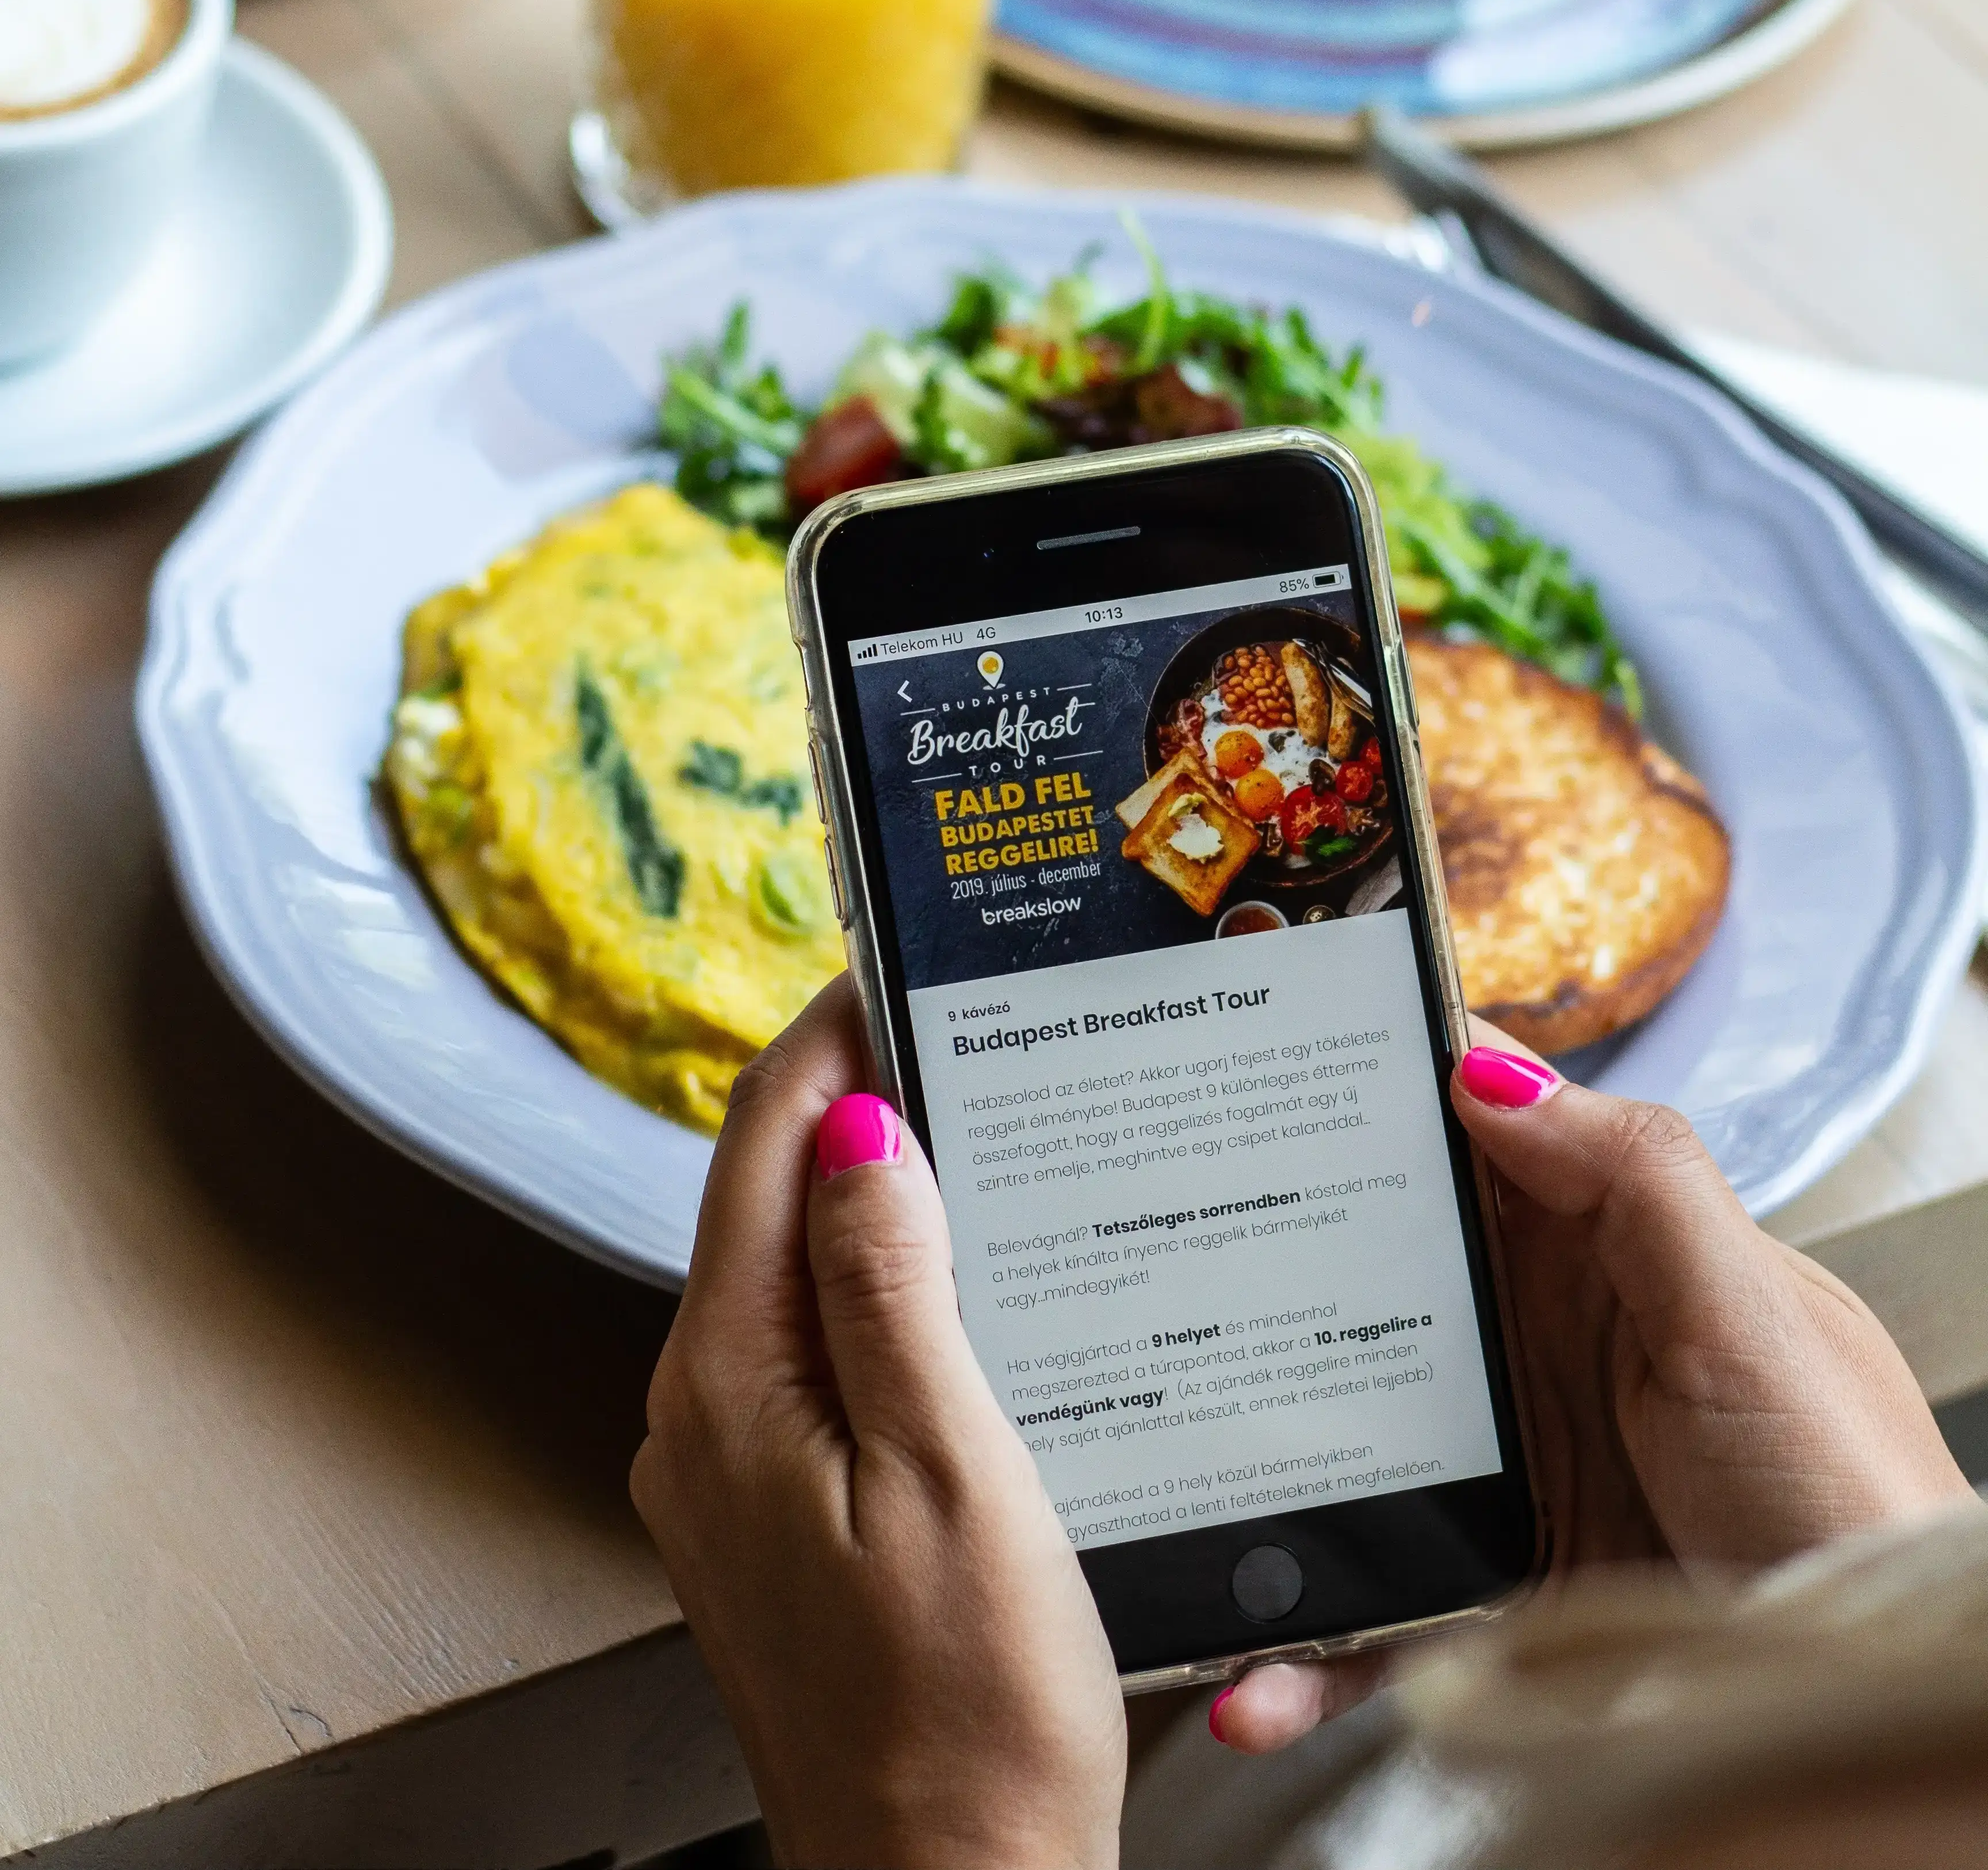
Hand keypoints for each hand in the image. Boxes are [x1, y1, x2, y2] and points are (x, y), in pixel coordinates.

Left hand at [631, 976, 1124, 1869]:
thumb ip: (888, 1288)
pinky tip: (964, 1287)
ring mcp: (731, 1467)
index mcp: (728, 1385)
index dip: (826, 1039)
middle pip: (769, 1200)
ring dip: (877, 1197)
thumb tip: (857, 1129)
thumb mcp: (950, 1472)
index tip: (891, 964)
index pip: (758, 1147)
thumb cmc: (967, 1712)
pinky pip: (817, 1351)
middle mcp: (701, 1414)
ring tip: (984, 1135)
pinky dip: (882, 1290)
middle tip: (966, 1032)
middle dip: (859, 1103)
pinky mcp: (777, 1509)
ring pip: (797, 1274)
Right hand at [1214, 1023, 1972, 1755]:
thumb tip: (1488, 1070)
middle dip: (1263, 1277)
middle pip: (1370, 1285)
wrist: (1872, 1705)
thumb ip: (1635, 1178)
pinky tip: (1255, 1683)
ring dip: (1261, 1481)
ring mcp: (1509, 1471)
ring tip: (1176, 1494)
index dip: (1369, 1092)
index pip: (1467, 1139)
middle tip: (1156, 1270)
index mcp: (1602, 1253)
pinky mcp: (1496, 1595)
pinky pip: (1373, 1614)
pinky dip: (1305, 1654)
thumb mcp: (1751, 1316)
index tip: (1257, 1057)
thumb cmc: (1851, 1497)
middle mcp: (1541, 1349)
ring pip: (1347, 1450)